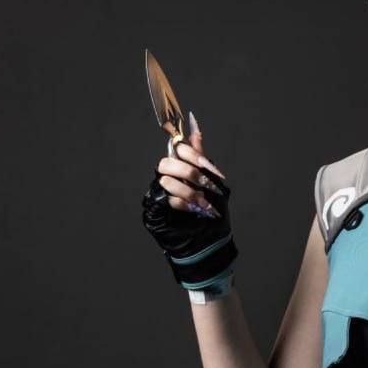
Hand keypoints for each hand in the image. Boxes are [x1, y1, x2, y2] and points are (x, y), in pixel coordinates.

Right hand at [141, 112, 237, 286]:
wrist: (208, 243)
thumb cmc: (211, 213)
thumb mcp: (213, 182)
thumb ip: (201, 156)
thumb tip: (193, 125)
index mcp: (181, 168)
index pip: (179, 148)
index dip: (194, 154)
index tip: (210, 168)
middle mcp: (168, 178)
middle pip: (168, 162)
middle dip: (191, 174)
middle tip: (207, 188)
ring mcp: (160, 193)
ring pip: (166, 181)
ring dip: (188, 192)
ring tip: (202, 204)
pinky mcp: (155, 210)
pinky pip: (164, 199)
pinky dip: (182, 204)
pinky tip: (194, 211)